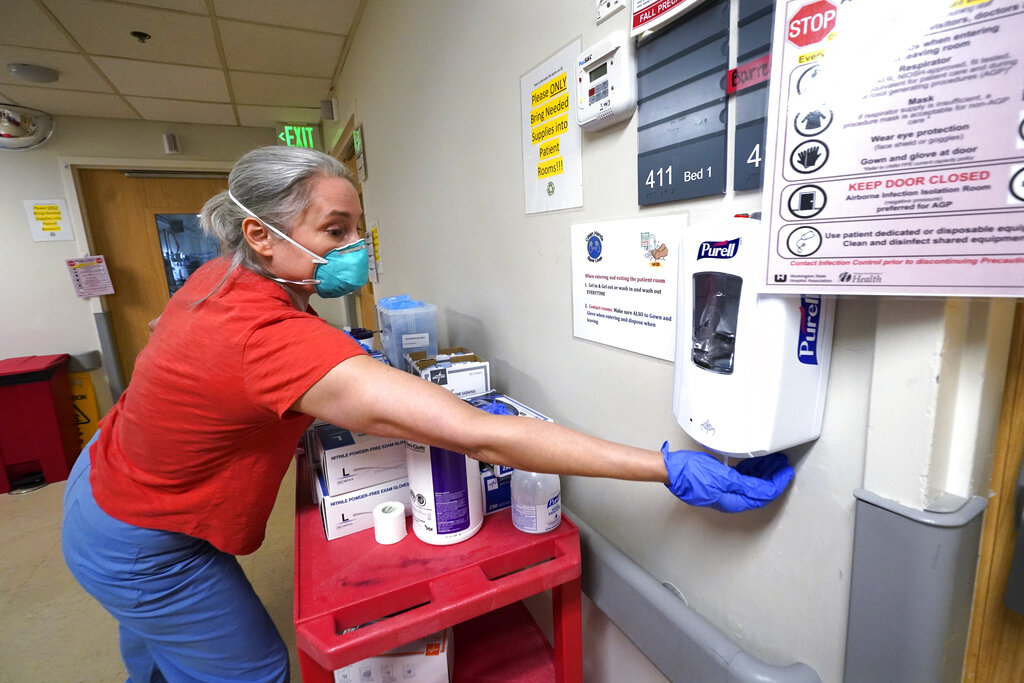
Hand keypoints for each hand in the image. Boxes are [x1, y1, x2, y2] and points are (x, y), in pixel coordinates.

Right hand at [661, 442, 793, 512]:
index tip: (786, 473)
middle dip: (773, 477)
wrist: (672, 470)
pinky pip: (740, 478)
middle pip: (759, 490)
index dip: (778, 483)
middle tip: (783, 466)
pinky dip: (751, 470)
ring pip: (751, 484)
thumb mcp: (723, 477)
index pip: (763, 495)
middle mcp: (730, 498)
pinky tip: (755, 463)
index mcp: (733, 501)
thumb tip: (764, 490)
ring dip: (763, 472)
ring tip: (773, 461)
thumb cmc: (691, 474)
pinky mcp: (718, 482)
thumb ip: (746, 484)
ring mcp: (724, 490)